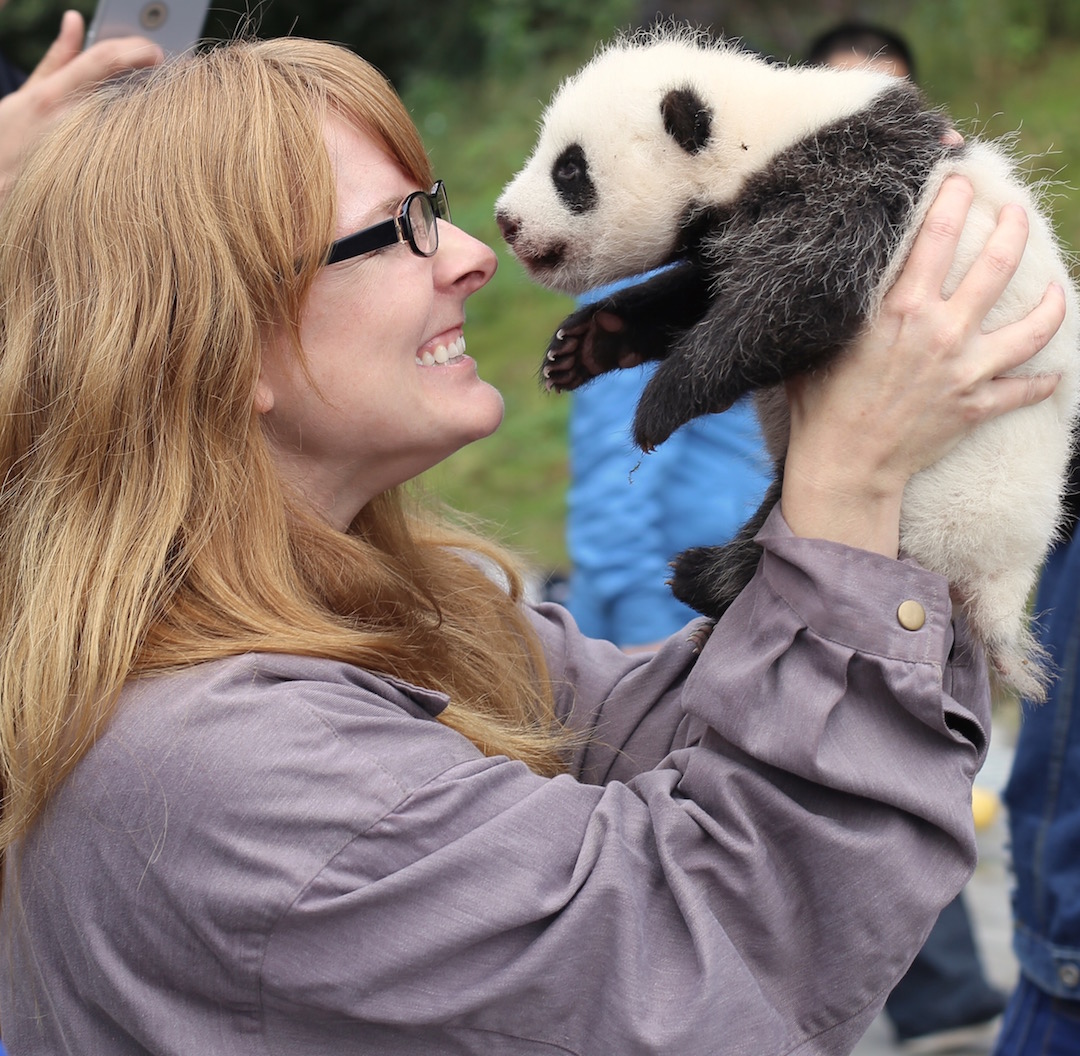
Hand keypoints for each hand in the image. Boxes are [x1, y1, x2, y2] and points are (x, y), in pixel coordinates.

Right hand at [0, 10, 162, 196]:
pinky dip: (144, 132)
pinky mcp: (102, 172)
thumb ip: (59, 55)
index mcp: (53, 95)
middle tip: (167, 71)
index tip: (154, 49)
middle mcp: (74, 121)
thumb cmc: (12, 134)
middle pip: (127, 90)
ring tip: (160, 96)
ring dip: (151, 105)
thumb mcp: (31, 90)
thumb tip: (74, 20)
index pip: (104, 61)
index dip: (134, 49)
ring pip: (133, 121)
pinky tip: (151, 128)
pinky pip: (130, 148)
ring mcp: (90, 149)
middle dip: (151, 78)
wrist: (3, 183)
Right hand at [781, 174, 1064, 556]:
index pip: (938, 235)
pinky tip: (1054, 373)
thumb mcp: (821, 343)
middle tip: (1018, 213)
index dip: (955, 198)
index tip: (962, 180)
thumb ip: (843, 306)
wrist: (844, 466)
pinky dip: (1043, 381)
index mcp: (900, 309)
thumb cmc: (819, 405)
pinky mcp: (977, 405)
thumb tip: (839, 272)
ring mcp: (966, 369)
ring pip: (1033, 325)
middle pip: (997, 265)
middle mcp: (942, 331)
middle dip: (1014, 228)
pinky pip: (1025, 389)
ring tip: (1055, 285)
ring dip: (1051, 299)